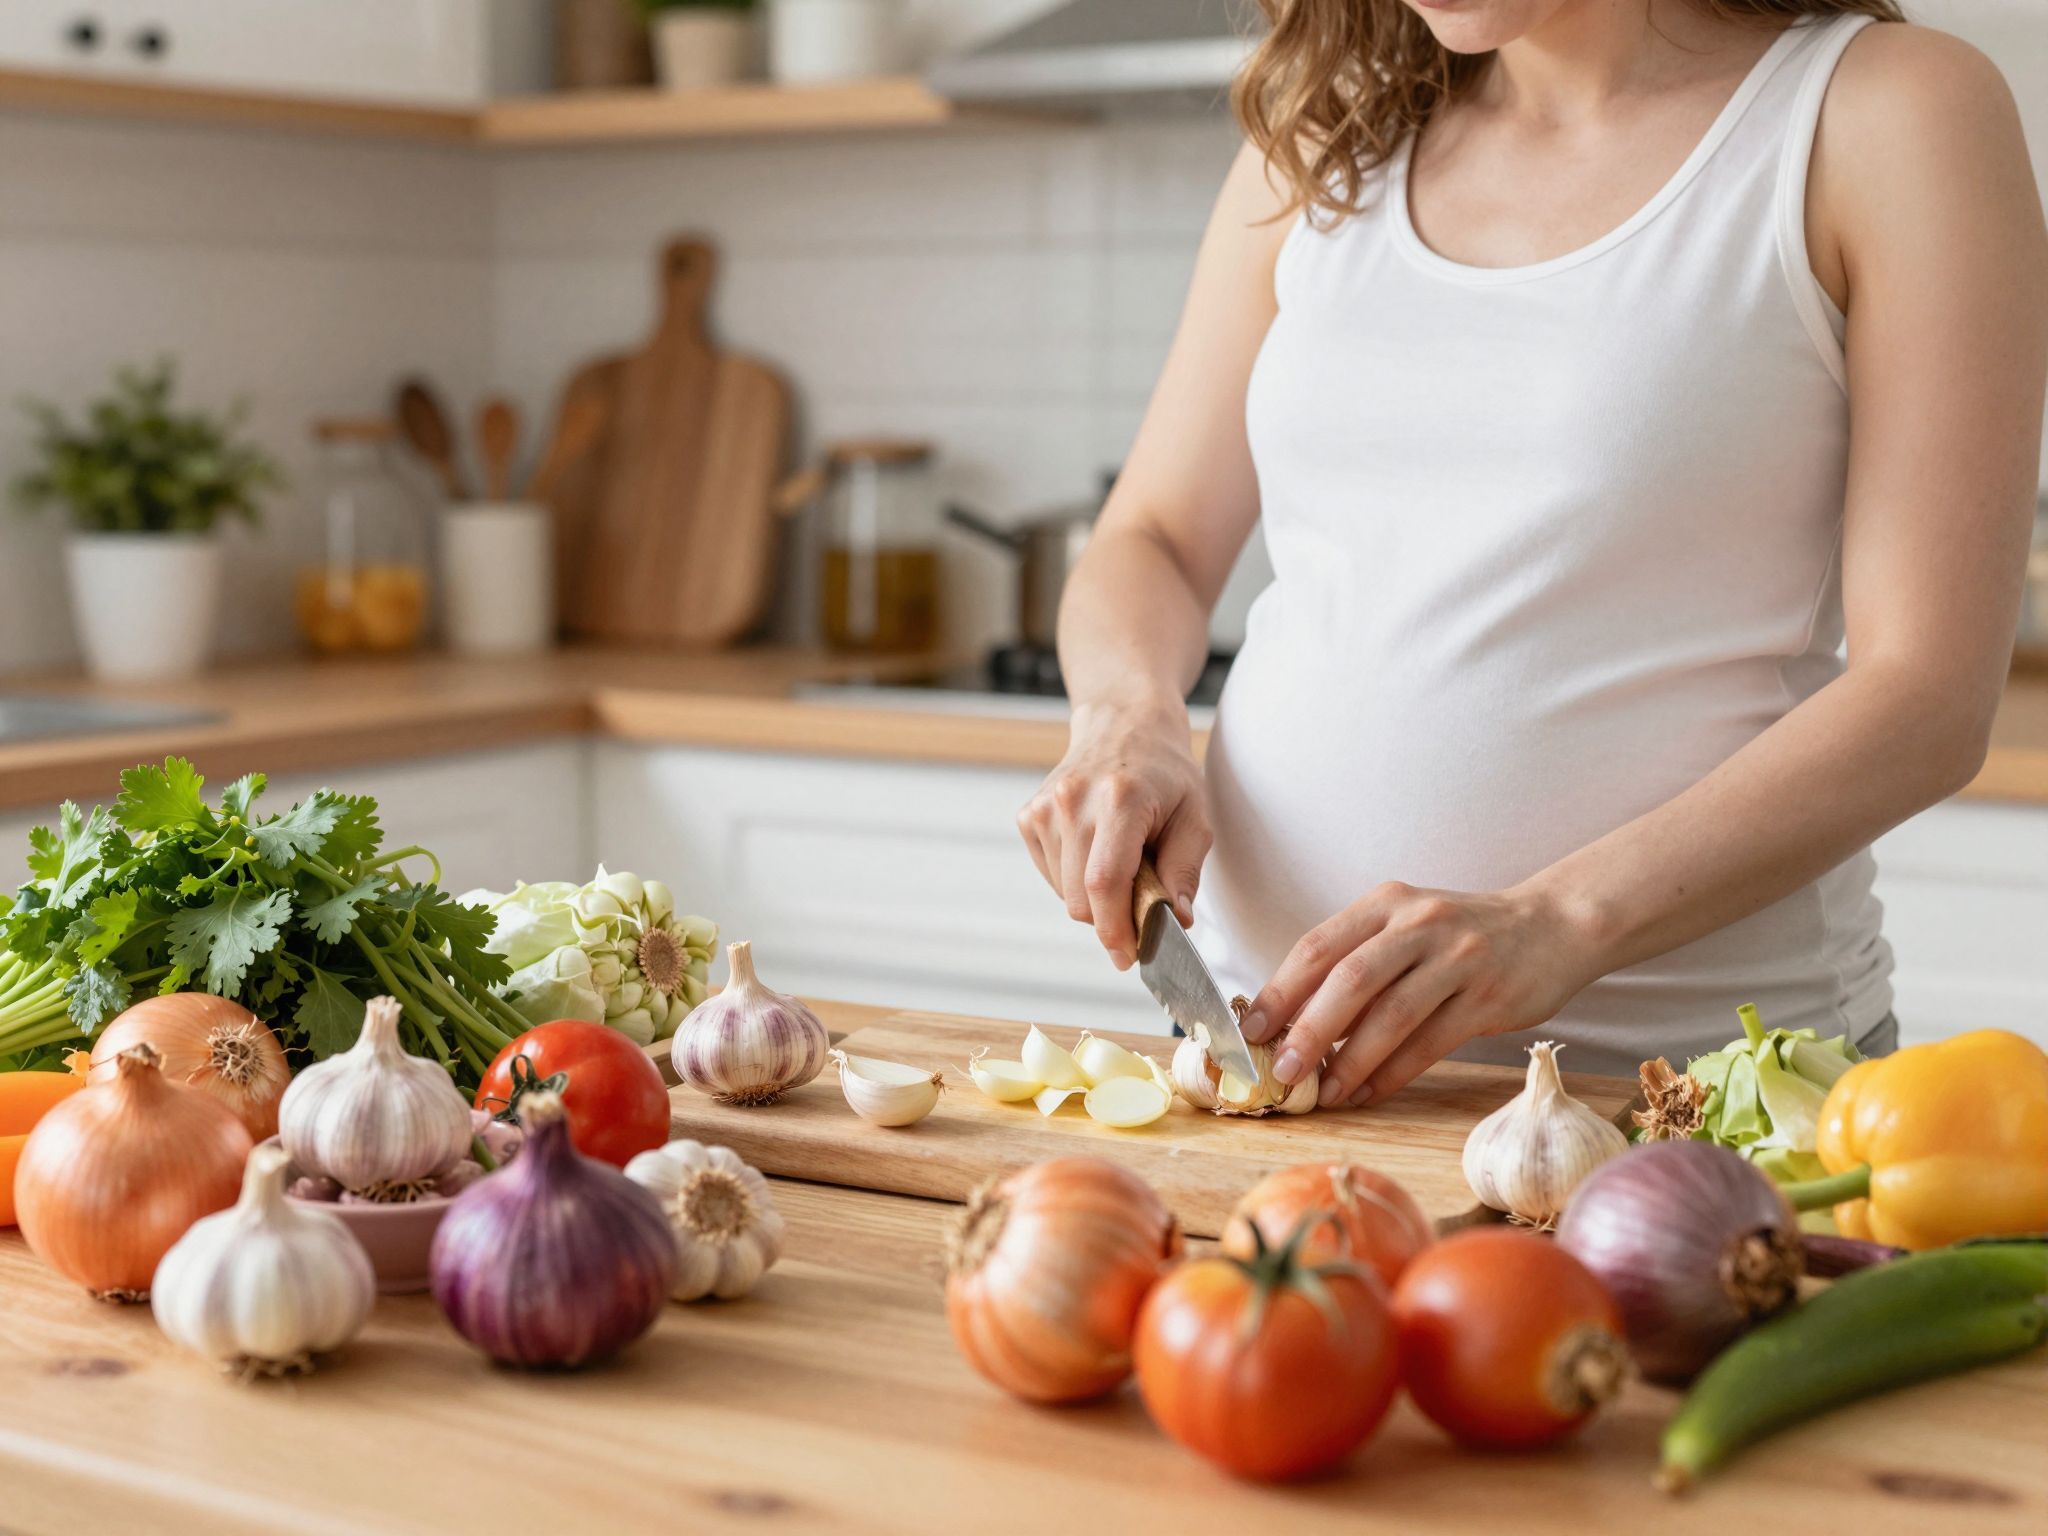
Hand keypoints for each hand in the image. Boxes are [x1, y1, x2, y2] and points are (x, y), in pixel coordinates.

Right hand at [1018, 699, 1208, 969]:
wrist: (1123, 724)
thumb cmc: (1165, 773)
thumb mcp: (1195, 816)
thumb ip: (1185, 871)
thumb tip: (1176, 921)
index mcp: (1119, 800)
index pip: (1105, 883)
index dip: (1115, 929)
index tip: (1128, 956)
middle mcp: (1073, 801)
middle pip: (1081, 899)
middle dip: (1110, 919)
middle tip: (1141, 906)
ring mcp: (1045, 808)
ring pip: (1065, 893)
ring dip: (1094, 898)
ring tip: (1121, 863)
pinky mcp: (1029, 816)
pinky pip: (1051, 875)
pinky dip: (1075, 880)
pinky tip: (1095, 851)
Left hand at [1242, 881, 1601, 1107]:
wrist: (1554, 925)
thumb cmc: (1463, 934)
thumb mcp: (1406, 923)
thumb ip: (1357, 958)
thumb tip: (1292, 1017)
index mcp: (1386, 902)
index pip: (1318, 946)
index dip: (1280, 991)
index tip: (1252, 1031)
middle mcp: (1419, 923)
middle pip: (1349, 980)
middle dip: (1307, 1031)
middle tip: (1282, 1072)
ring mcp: (1458, 959)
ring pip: (1391, 1015)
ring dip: (1350, 1061)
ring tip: (1325, 1092)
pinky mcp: (1489, 996)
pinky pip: (1431, 1042)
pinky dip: (1394, 1072)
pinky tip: (1369, 1092)